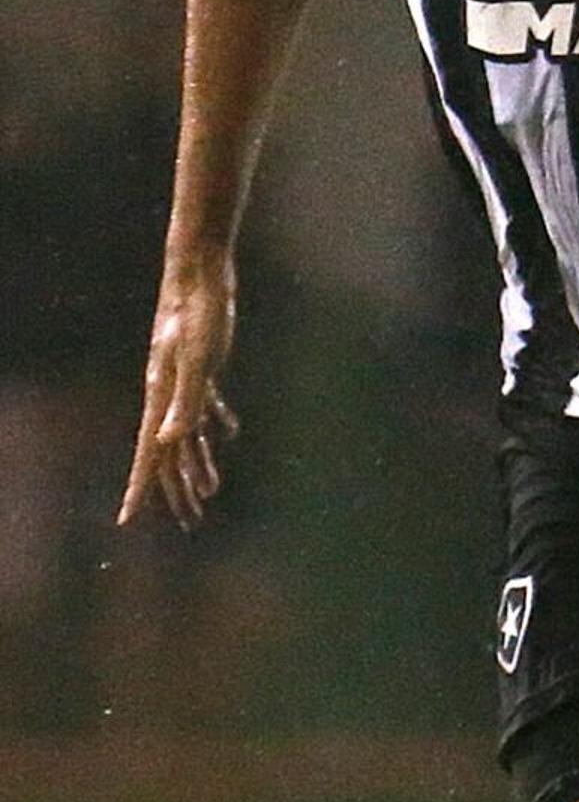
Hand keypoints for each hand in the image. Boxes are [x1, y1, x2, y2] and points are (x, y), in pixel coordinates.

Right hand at [118, 264, 240, 528]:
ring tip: (211, 494)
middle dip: (179, 491)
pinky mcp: (202, 370)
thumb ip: (185, 402)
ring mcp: (183, 384)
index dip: (140, 490)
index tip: (128, 520)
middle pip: (170, 456)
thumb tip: (171, 440)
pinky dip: (216, 424)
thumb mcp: (195, 362)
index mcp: (159, 401)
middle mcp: (166, 397)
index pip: (149, 457)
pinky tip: (228, 436)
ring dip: (200, 466)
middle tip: (192, 523)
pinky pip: (205, 407)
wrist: (199, 278)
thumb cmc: (196, 317)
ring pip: (188, 436)